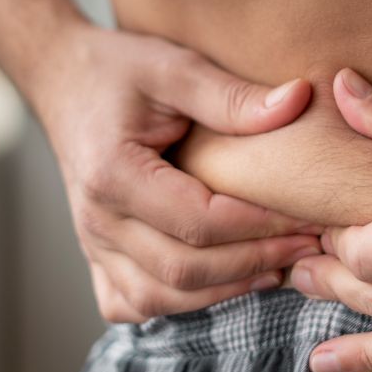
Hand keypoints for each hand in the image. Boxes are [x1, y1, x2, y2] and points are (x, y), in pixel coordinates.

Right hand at [33, 24, 322, 322]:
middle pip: (183, 268)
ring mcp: (90, 243)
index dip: (260, 226)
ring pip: (158, 297)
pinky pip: (129, 303)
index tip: (308, 216)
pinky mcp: (93, 254)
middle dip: (254, 262)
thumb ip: (231, 95)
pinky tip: (220, 283)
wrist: (63, 80)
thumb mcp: (175, 67)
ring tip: (277, 267)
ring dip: (223, 291)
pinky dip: (176, 304)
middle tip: (308, 245)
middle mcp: (96, 218)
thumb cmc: (120, 71)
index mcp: (112, 173)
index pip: (198, 221)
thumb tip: (297, 102)